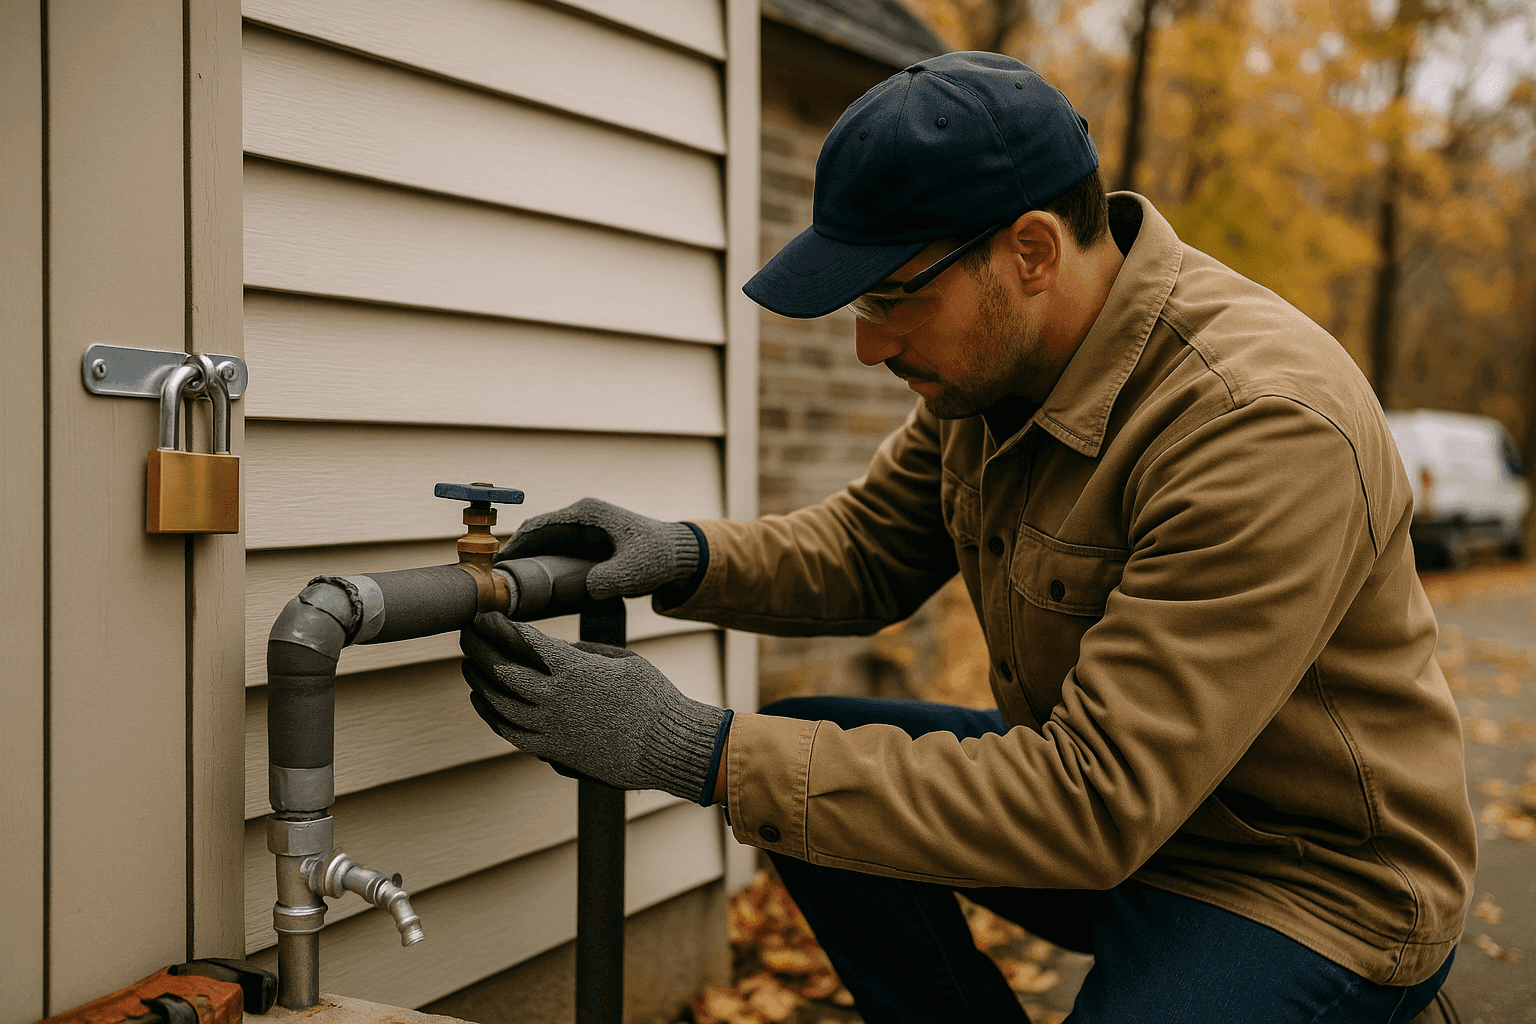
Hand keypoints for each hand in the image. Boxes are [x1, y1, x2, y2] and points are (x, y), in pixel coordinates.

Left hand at [460, 613, 725, 801]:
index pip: (524, 642)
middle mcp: (555, 698)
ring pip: (498, 701)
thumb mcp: (622, 660)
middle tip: (466, 632)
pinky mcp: (553, 750)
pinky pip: (510, 731)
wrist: (666, 745)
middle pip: (501, 669)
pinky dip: (490, 714)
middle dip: (480, 647)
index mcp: (574, 669)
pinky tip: (482, 700)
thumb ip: (583, 653)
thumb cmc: (652, 697)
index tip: (485, 615)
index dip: (500, 627)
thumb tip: (556, 649)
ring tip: (468, 663)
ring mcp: (551, 727)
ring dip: (479, 680)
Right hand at [497, 497, 699, 600]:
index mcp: (586, 514)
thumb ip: (609, 580)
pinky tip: (534, 594)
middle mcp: (579, 520)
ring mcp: (582, 534)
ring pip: (544, 550)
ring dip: (528, 567)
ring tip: (510, 593)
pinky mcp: (586, 550)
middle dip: (516, 559)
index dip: (516, 546)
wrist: (680, 559)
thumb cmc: (659, 557)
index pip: (539, 526)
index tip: (499, 568)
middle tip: (498, 586)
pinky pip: (556, 559)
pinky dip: (543, 573)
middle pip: (535, 538)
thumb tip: (588, 588)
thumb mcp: (634, 571)